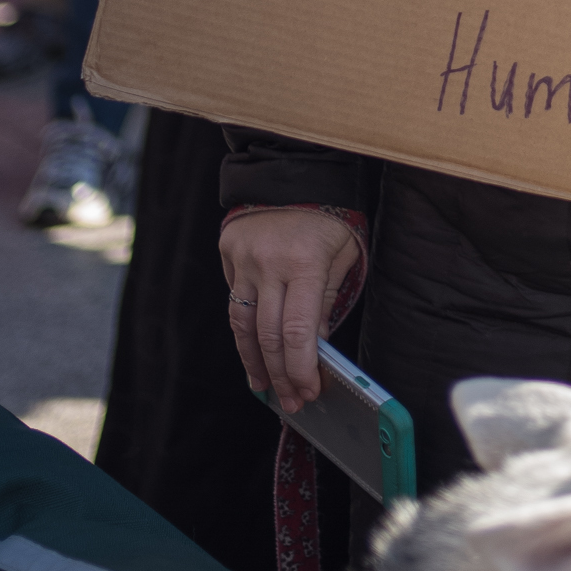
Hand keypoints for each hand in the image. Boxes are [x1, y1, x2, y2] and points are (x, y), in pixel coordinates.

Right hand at [219, 208, 361, 412]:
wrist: (291, 169)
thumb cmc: (327, 214)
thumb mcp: (342, 253)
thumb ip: (327, 300)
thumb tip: (316, 348)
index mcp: (305, 262)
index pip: (298, 330)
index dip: (301, 368)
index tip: (308, 391)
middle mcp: (269, 263)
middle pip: (268, 335)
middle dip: (280, 375)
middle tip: (290, 402)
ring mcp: (243, 259)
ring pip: (243, 324)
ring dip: (255, 362)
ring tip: (265, 388)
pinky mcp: (228, 253)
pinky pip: (235, 299)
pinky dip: (245, 329)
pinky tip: (254, 350)